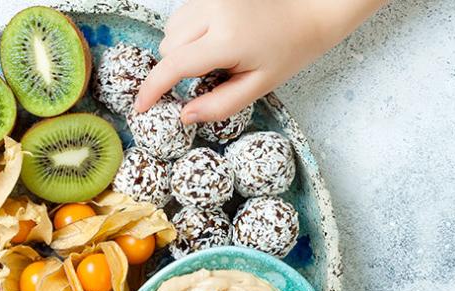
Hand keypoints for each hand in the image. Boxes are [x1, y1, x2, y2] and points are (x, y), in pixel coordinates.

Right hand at [135, 0, 385, 122]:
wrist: (313, 8)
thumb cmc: (290, 50)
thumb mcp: (259, 87)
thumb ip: (219, 105)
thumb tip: (183, 116)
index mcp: (227, 40)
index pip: (174, 66)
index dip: (152, 90)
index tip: (140, 108)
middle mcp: (214, 12)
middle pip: (167, 47)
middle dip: (176, 68)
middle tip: (207, 75)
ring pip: (171, 29)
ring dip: (181, 48)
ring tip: (213, 54)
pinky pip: (183, 14)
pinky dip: (189, 30)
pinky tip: (214, 36)